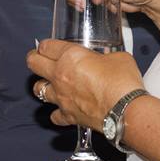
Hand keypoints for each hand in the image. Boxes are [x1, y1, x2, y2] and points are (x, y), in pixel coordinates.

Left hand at [26, 39, 144, 129]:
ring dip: (42, 85)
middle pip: (33, 63)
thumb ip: (107, 56)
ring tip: (48, 83)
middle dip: (33, 58)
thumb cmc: (122, 82)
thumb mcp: (118, 57)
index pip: (46, 45)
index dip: (45, 44)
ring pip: (38, 89)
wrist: (126, 110)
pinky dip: (57, 112)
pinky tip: (62, 108)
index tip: (47, 46)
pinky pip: (54, 115)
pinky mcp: (68, 115)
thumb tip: (109, 58)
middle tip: (37, 58)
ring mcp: (62, 96)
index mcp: (70, 56)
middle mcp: (60, 75)